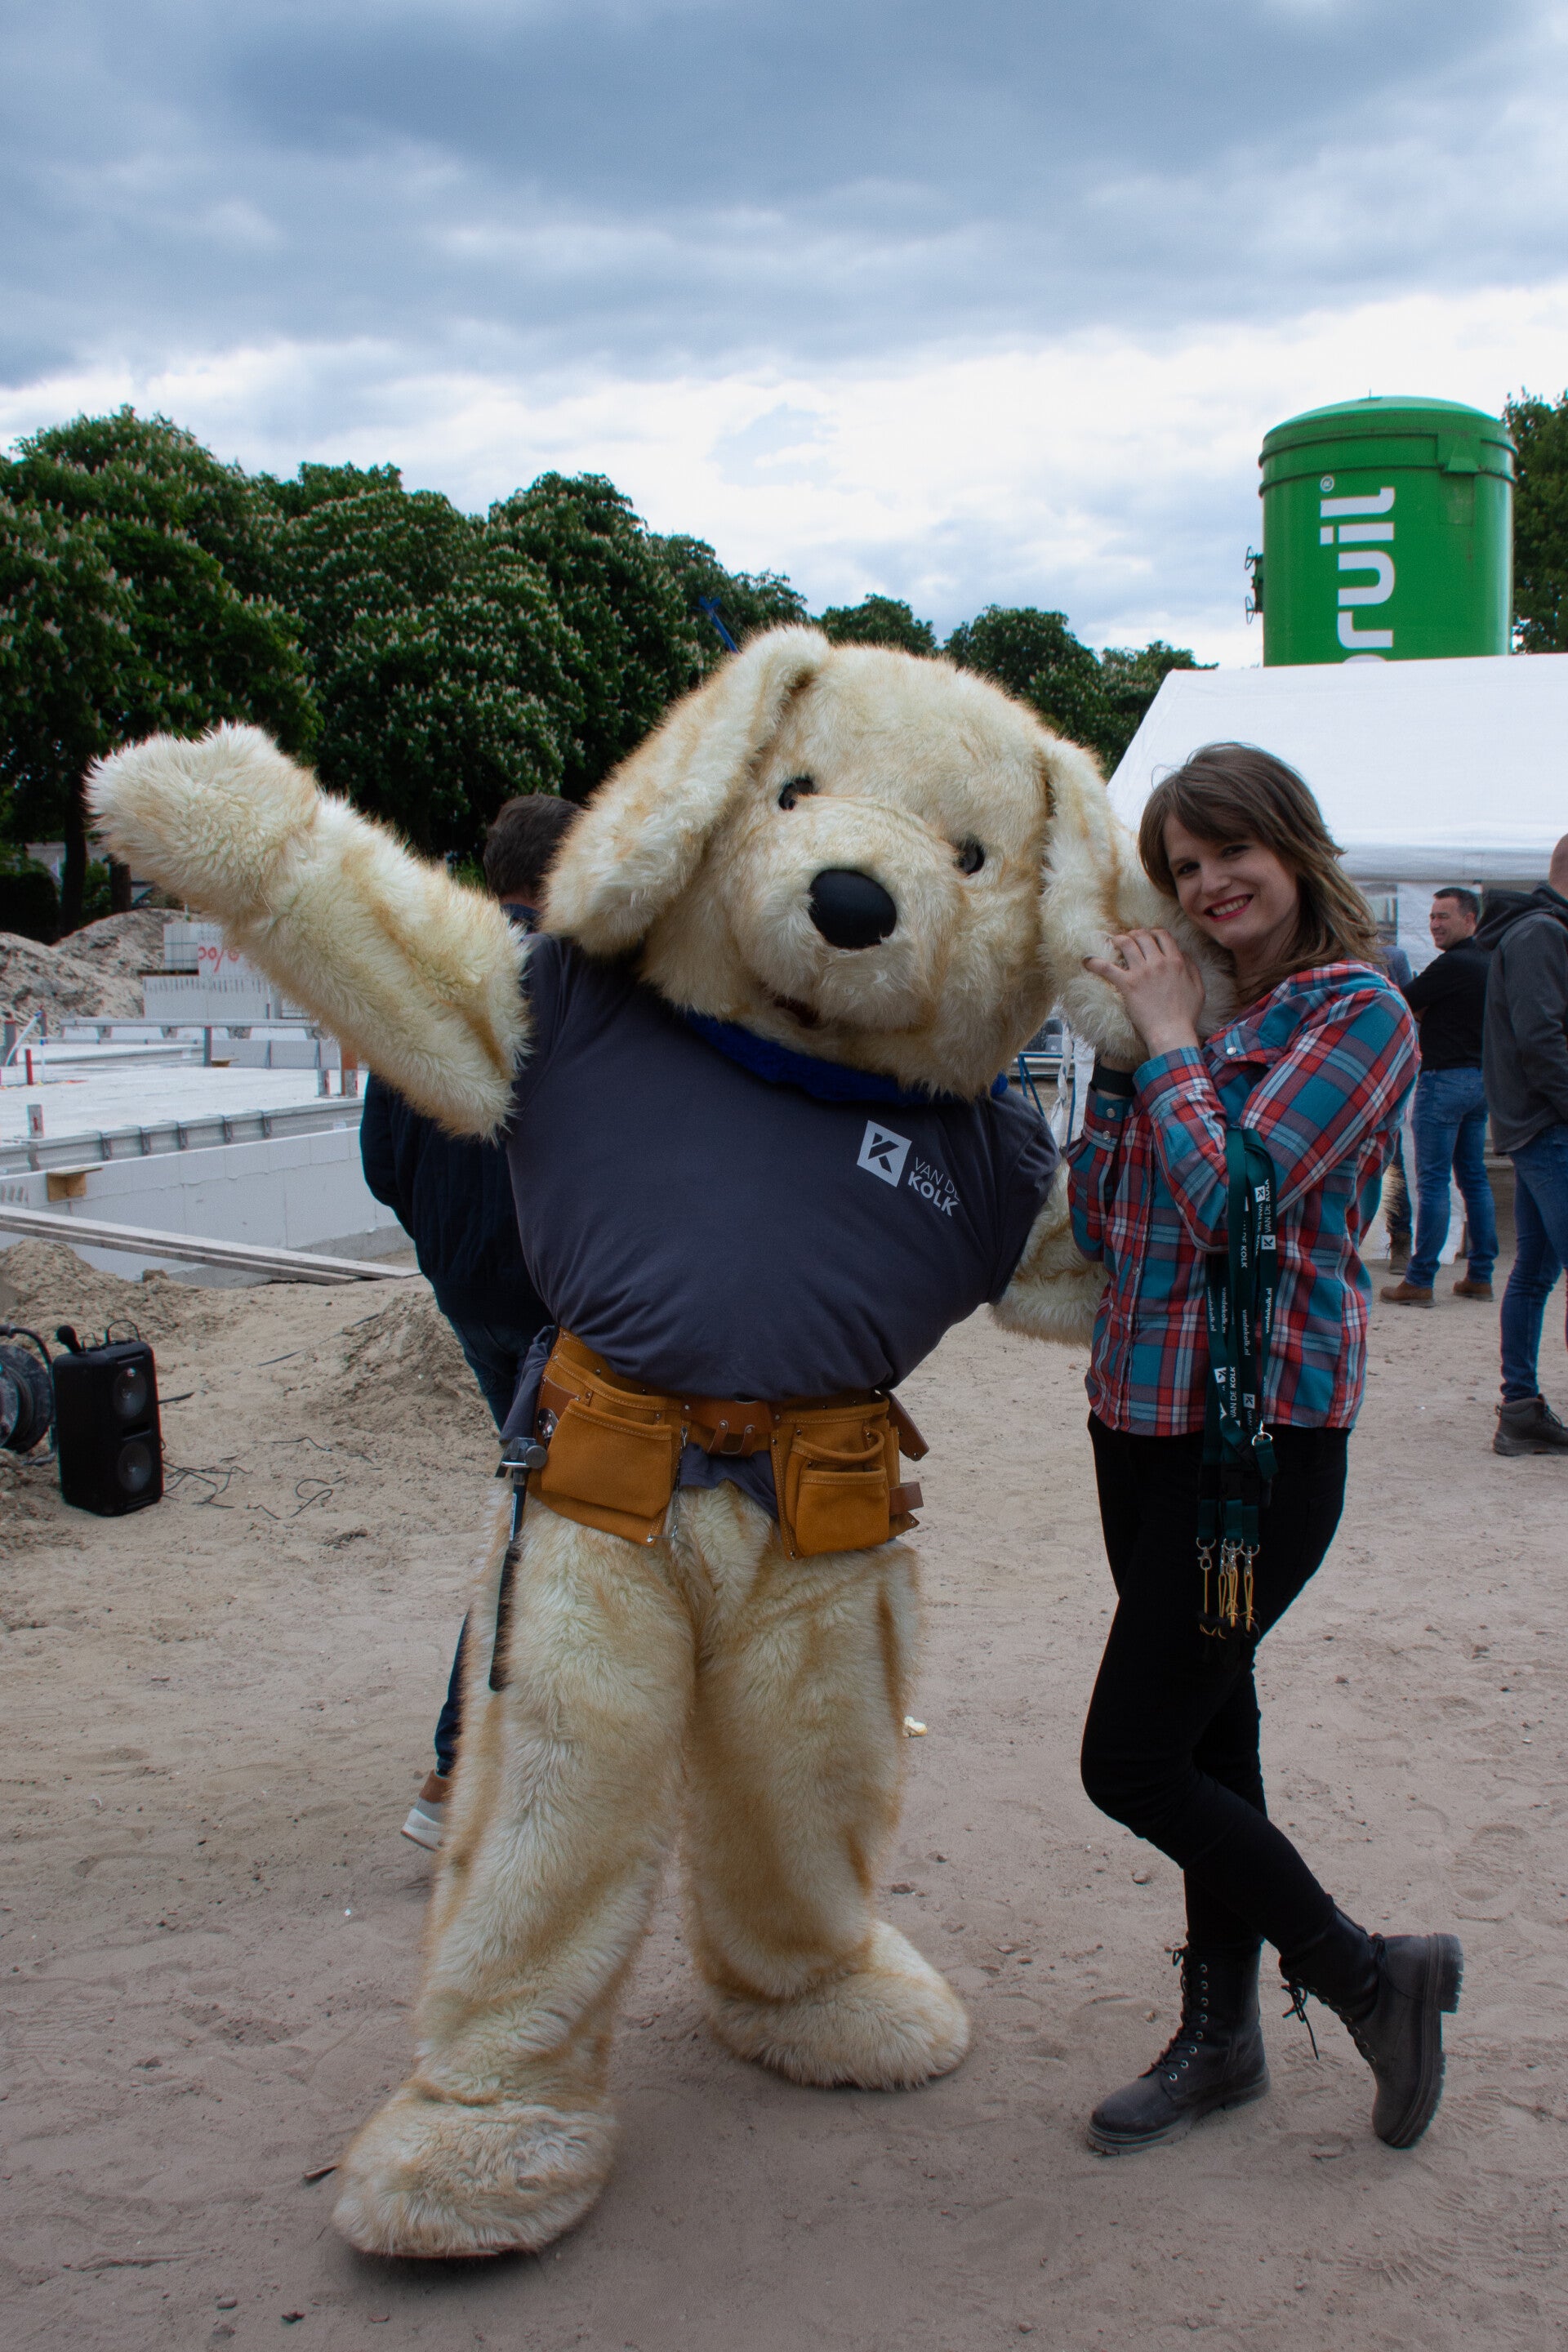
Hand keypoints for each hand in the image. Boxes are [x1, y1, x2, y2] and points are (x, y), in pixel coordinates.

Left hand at [1083, 929, 1204, 1059]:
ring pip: (1126, 943)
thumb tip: (1184, 954)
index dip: (1153, 932)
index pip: (1162, 935)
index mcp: (1176, 962)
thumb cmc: (1186, 1015)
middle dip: (1133, 934)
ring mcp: (1141, 972)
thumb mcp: (1198, 989)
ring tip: (1111, 943)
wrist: (1171, 1033)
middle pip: (1142, 936)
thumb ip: (1192, 968)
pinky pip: (1107, 968)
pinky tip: (1087, 961)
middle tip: (1127, 939)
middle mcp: (1158, 962)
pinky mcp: (1127, 984)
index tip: (1147, 936)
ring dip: (1117, 940)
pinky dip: (1095, 962)